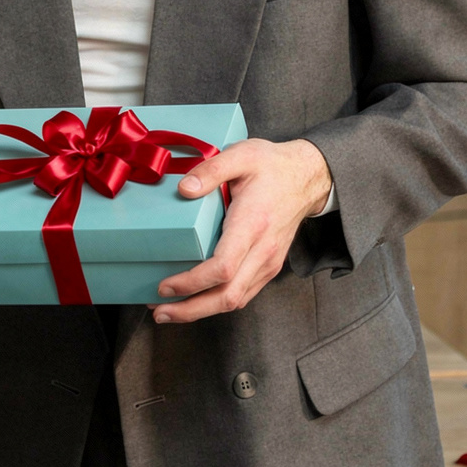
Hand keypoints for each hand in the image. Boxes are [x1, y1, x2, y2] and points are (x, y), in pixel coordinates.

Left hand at [150, 137, 331, 324]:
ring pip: (235, 300)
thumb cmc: (273, 166)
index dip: (192, 283)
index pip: (223, 267)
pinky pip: (243, 294)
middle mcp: (263, 250)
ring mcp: (268, 262)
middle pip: (228, 296)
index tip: (165, 285)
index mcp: (253, 224)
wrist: (307, 177)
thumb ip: (211, 170)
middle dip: (190, 310)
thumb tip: (184, 189)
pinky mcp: (268, 266)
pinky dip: (217, 304)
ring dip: (201, 311)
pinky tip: (196, 302)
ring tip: (169, 311)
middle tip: (159, 311)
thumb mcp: (241, 155)